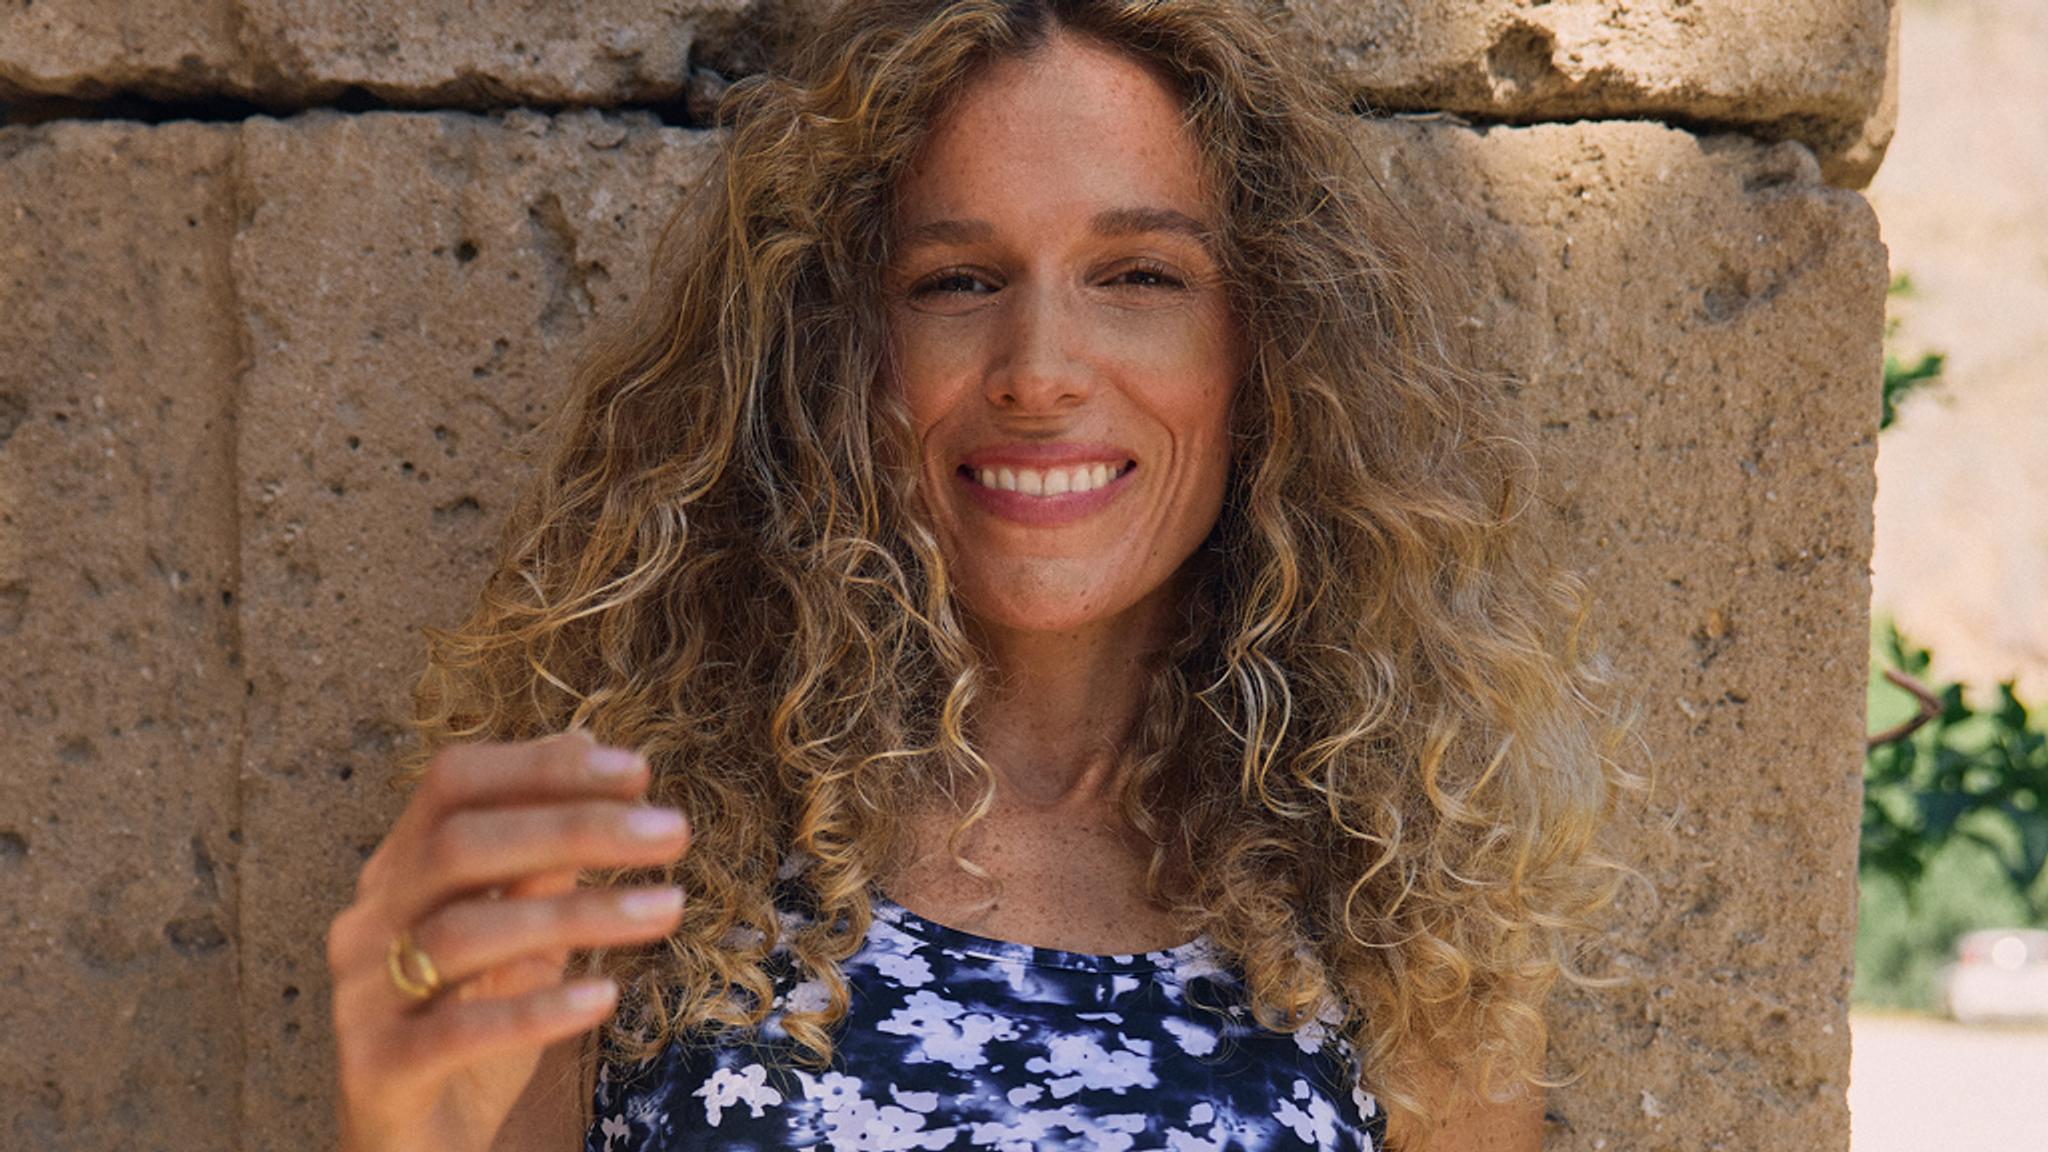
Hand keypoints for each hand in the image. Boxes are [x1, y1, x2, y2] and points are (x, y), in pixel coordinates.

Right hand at [326, 729, 690, 1151]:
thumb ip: (543, 855)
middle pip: (461, 845)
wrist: (418, 1145)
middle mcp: (370, 920)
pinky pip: (455, 1029)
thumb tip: (586, 749)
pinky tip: (605, 995)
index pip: (453, 784)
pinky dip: (536, 1007)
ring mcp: (364, 995)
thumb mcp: (522, 933)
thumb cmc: (474, 1023)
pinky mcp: (377, 1070)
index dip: (541, 767)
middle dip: (575, 826)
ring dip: (580, 913)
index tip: (638, 771)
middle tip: (673, 831)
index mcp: (400, 870)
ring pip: (465, 932)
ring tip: (670, 909)